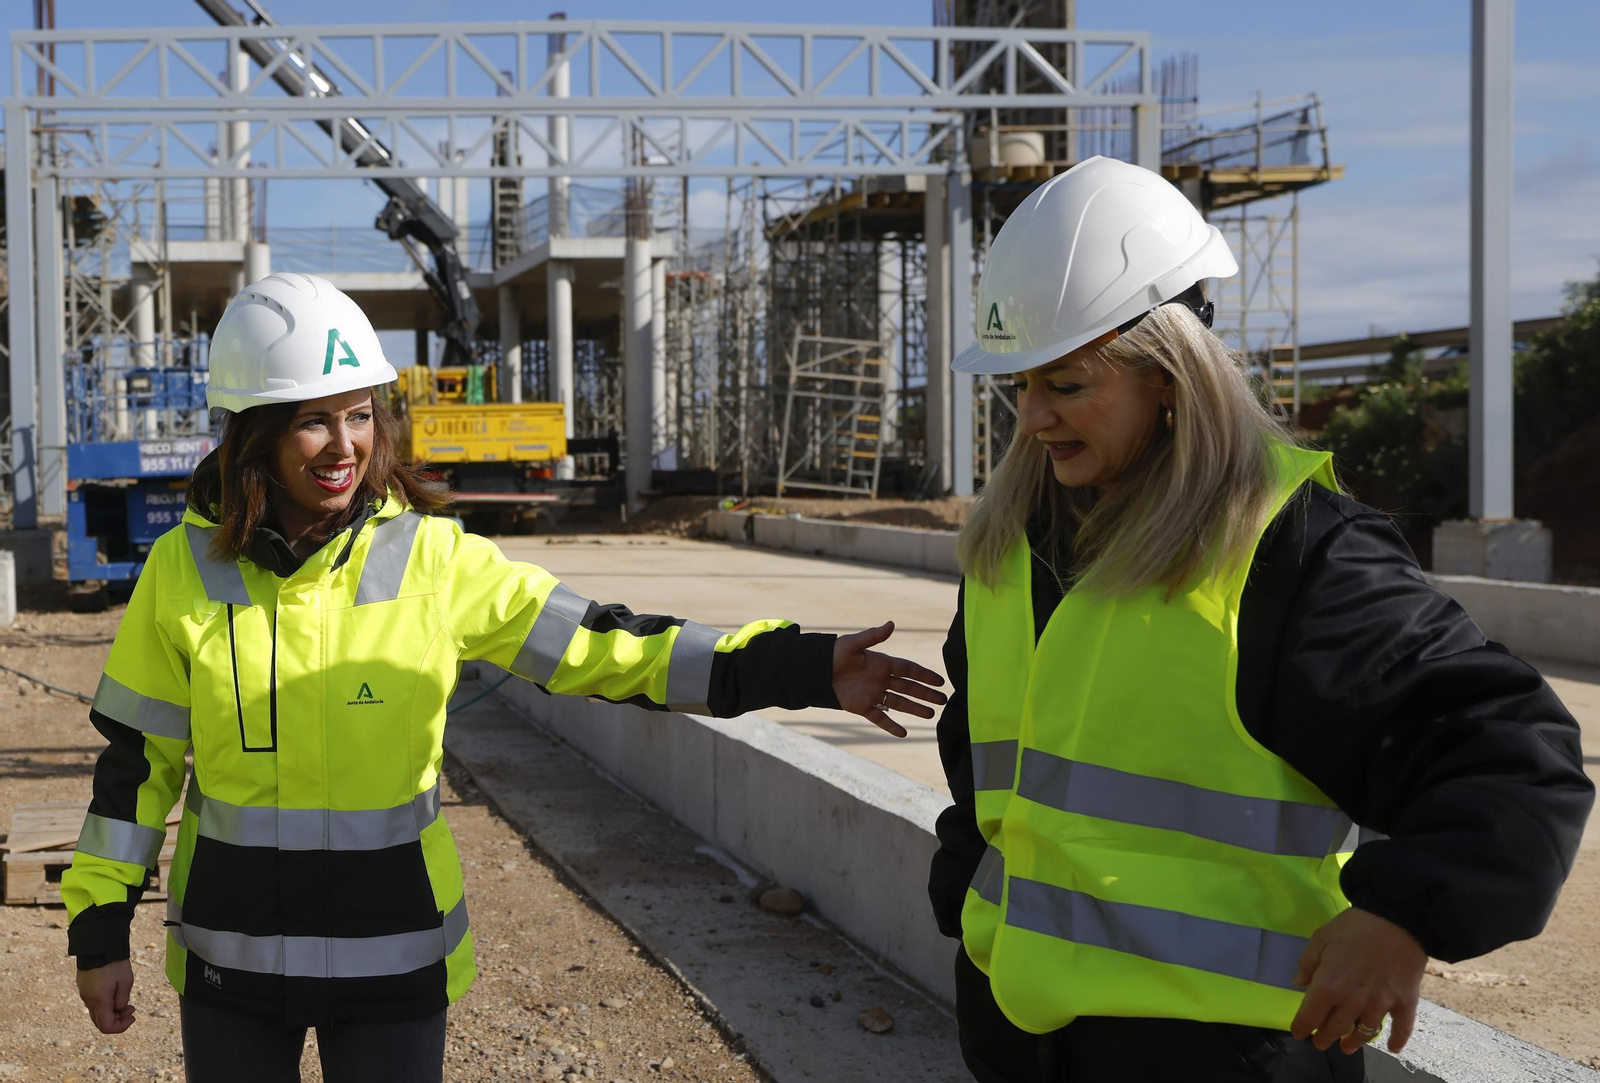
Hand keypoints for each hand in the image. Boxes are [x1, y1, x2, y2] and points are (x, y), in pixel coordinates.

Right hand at [77, 959, 136, 1033]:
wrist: (99, 946)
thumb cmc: (115, 963)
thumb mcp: (126, 982)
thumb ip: (122, 1001)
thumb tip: (118, 1010)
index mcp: (98, 1000)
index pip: (105, 1027)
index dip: (120, 1027)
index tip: (132, 1016)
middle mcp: (87, 1000)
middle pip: (100, 1022)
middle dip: (117, 1019)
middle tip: (131, 1009)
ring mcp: (83, 994)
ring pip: (97, 1012)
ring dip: (112, 1011)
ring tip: (126, 1000)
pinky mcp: (83, 987)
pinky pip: (93, 1002)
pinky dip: (105, 1004)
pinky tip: (115, 993)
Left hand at [832, 621, 947, 737]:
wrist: (815, 672)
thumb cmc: (833, 654)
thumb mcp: (853, 644)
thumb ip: (873, 636)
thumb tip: (892, 624)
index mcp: (881, 663)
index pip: (908, 669)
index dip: (924, 675)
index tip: (939, 681)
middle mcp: (881, 679)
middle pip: (908, 687)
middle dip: (926, 694)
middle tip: (944, 700)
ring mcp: (873, 694)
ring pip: (899, 703)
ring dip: (914, 709)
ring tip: (931, 715)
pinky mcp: (862, 707)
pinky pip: (880, 717)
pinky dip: (891, 725)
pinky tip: (903, 733)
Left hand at [1290, 907, 1425, 1054]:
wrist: (1398, 919)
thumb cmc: (1355, 927)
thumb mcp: (1321, 938)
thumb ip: (1307, 963)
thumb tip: (1299, 984)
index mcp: (1328, 986)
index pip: (1310, 1016)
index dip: (1302, 1027)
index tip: (1299, 1033)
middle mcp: (1353, 1002)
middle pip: (1335, 1029)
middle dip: (1324, 1038)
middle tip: (1320, 1043)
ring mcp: (1381, 1005)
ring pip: (1364, 1033)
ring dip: (1354, 1042)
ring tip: (1347, 1047)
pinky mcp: (1405, 1003)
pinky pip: (1401, 1029)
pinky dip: (1397, 1040)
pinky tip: (1393, 1048)